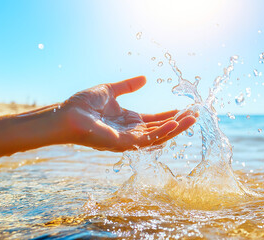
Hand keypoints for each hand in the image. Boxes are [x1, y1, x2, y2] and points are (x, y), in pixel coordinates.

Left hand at [62, 76, 196, 151]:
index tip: (186, 108)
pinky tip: (176, 123)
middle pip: (161, 129)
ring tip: (193, 118)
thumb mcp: (110, 90)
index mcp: (129, 121)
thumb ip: (128, 86)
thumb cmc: (84, 104)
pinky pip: (148, 139)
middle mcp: (132, 132)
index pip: (156, 120)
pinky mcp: (124, 143)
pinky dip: (163, 132)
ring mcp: (129, 139)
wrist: (67, 114)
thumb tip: (145, 79)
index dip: (171, 115)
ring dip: (177, 128)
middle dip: (179, 122)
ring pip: (159, 136)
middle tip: (196, 114)